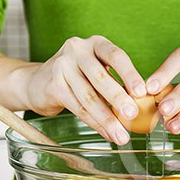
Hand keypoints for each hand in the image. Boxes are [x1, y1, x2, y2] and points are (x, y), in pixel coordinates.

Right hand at [20, 36, 146, 144]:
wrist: (37, 83)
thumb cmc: (77, 78)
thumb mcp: (98, 73)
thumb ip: (117, 84)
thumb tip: (142, 107)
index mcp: (96, 44)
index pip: (116, 56)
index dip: (130, 74)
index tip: (142, 93)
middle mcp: (78, 50)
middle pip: (101, 77)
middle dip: (119, 99)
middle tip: (133, 115)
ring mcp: (62, 66)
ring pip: (89, 97)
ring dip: (108, 119)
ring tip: (121, 135)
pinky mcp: (53, 85)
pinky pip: (78, 108)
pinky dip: (95, 123)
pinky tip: (107, 133)